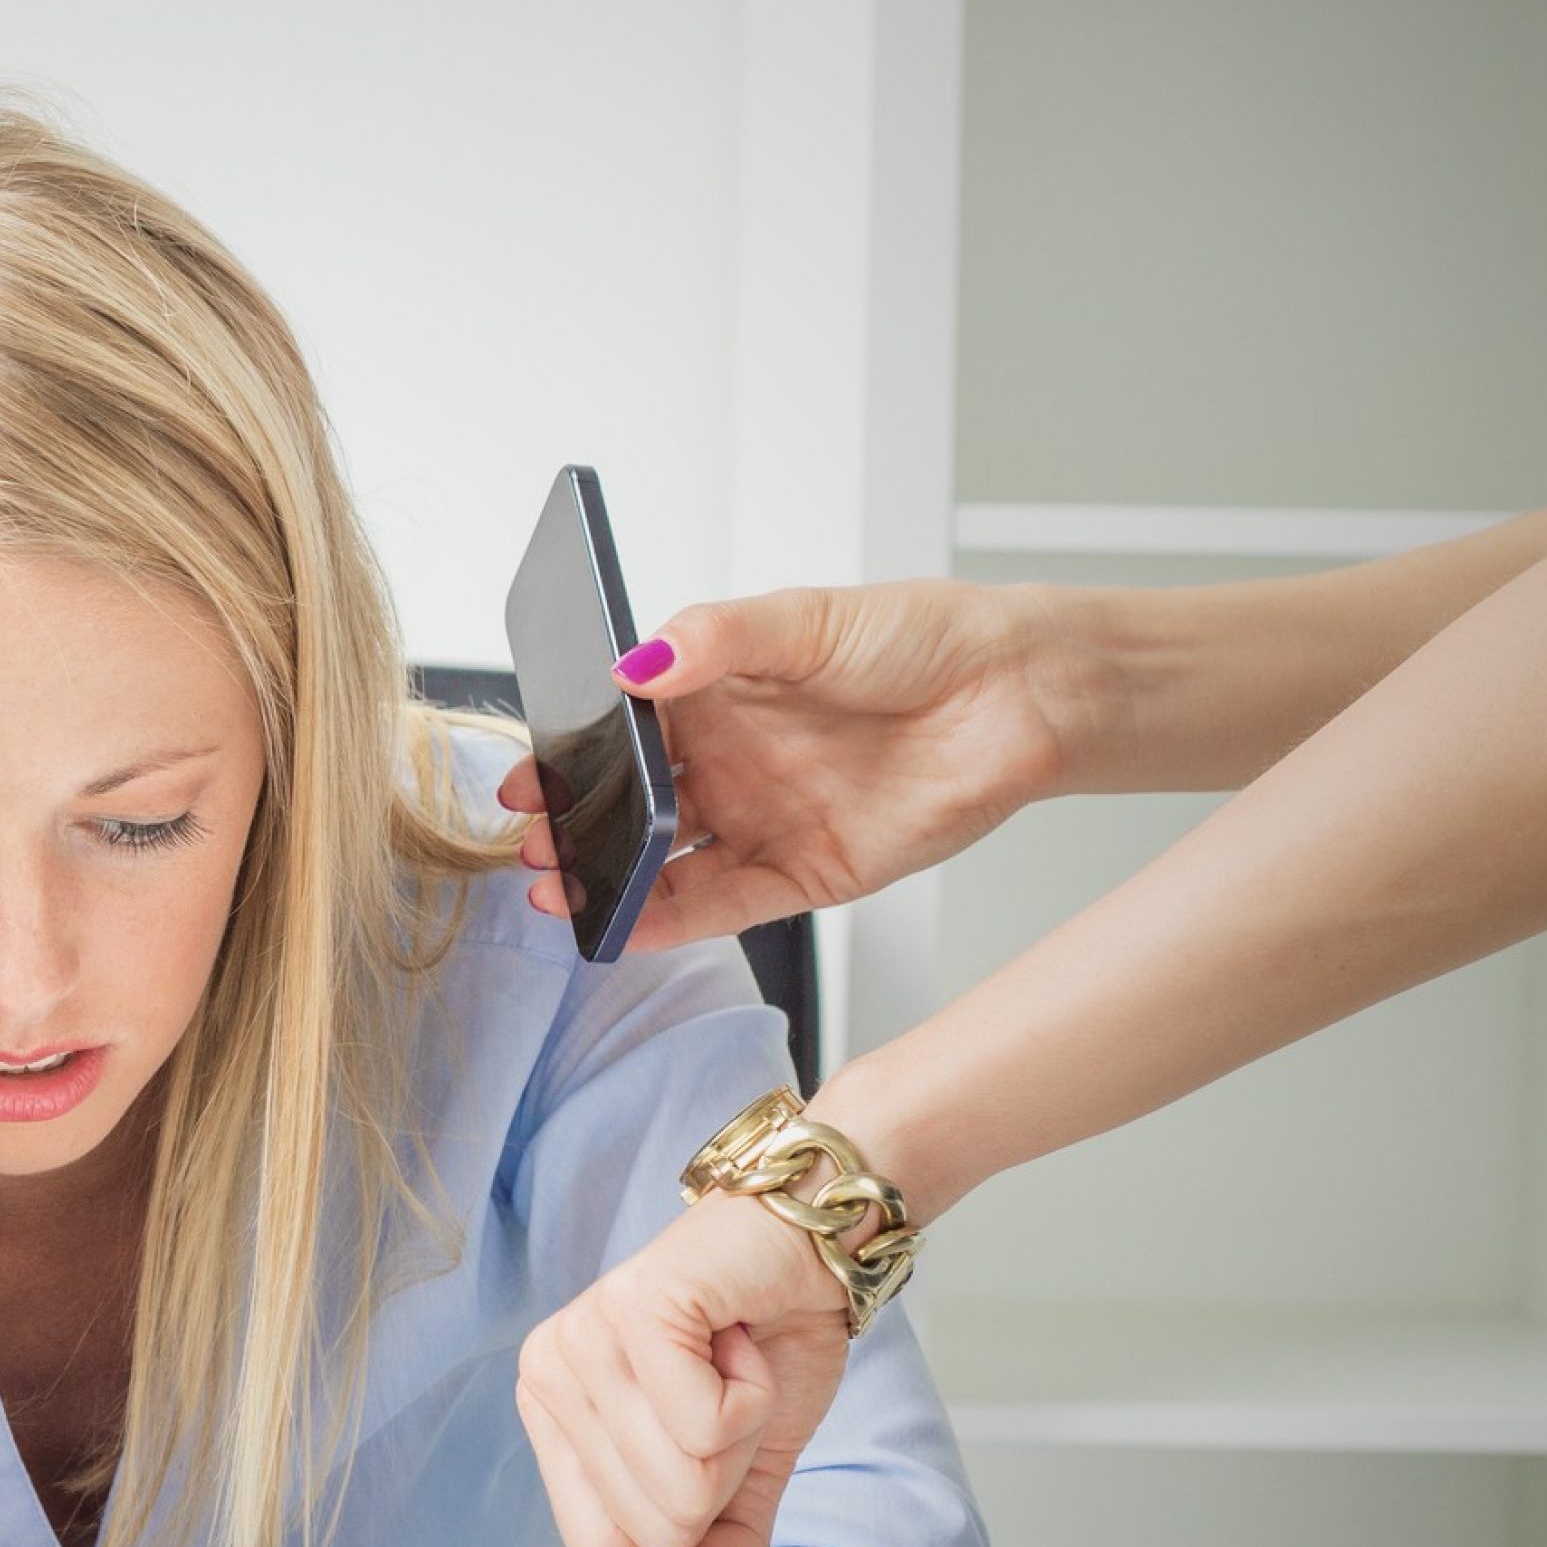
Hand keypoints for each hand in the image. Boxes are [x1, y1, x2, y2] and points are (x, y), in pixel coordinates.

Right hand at [500, 580, 1070, 949]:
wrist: (1021, 694)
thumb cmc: (924, 638)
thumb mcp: (808, 618)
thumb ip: (716, 638)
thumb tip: (635, 665)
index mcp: (715, 692)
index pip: (619, 730)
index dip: (569, 755)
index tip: (526, 777)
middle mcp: (730, 760)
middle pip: (629, 804)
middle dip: (574, 827)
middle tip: (531, 841)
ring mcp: (762, 819)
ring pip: (665, 863)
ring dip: (609, 881)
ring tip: (558, 891)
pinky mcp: (805, 873)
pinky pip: (723, 906)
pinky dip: (671, 922)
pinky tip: (625, 928)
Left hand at [513, 1196, 847, 1546]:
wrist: (812, 1245)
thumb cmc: (766, 1348)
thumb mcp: (748, 1471)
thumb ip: (720, 1544)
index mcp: (550, 1421)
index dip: (684, 1518)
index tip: (704, 1432)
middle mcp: (545, 1377)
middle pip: (653, 1528)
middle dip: (723, 1471)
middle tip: (724, 1387)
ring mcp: (581, 1339)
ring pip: (683, 1481)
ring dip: (743, 1429)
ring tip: (729, 1357)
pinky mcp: (632, 1308)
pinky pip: (707, 1425)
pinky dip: (755, 1392)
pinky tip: (736, 1334)